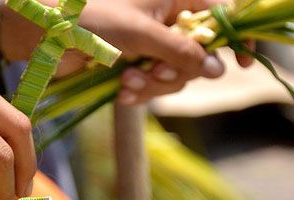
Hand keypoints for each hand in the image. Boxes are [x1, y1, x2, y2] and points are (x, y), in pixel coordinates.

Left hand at [73, 0, 251, 104]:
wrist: (49, 37)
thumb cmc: (94, 20)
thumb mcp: (143, 33)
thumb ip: (182, 51)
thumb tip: (218, 69)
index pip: (221, 13)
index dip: (235, 38)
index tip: (244, 63)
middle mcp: (169, 21)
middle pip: (198, 56)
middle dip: (176, 72)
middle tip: (152, 74)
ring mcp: (153, 46)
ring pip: (176, 77)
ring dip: (153, 86)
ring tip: (126, 82)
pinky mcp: (137, 66)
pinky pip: (154, 88)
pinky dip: (140, 92)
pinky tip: (121, 92)